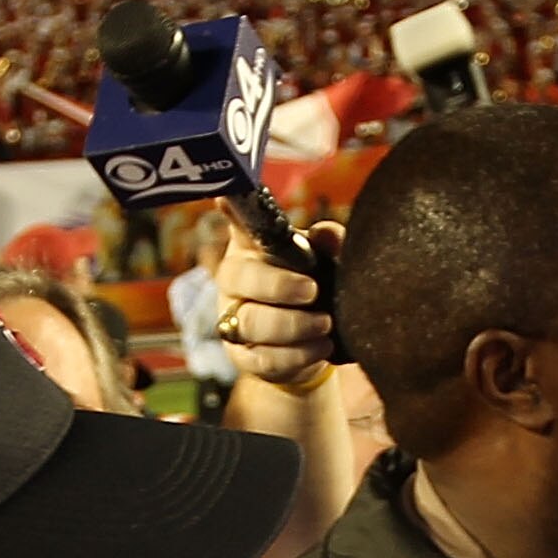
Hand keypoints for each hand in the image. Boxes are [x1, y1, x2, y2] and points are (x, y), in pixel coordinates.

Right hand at [206, 201, 342, 395]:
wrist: (320, 342)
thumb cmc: (319, 287)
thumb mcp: (329, 262)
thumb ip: (330, 245)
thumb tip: (326, 233)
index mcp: (253, 246)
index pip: (238, 222)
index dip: (231, 210)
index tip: (227, 198)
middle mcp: (235, 279)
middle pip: (237, 277)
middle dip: (277, 285)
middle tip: (312, 290)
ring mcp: (233, 319)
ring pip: (250, 322)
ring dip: (292, 325)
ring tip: (325, 324)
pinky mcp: (243, 356)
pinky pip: (263, 358)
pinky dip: (297, 355)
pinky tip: (322, 346)